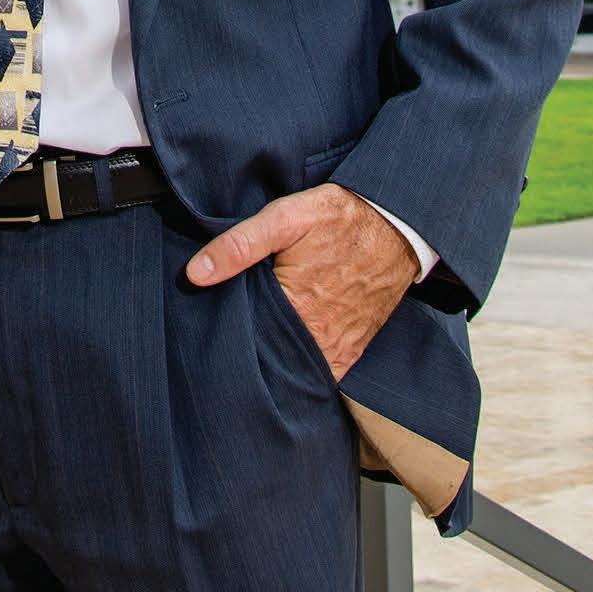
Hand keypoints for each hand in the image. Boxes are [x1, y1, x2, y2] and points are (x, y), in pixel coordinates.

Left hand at [184, 184, 418, 379]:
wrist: (397, 225)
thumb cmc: (340, 218)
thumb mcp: (286, 218)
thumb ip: (239, 245)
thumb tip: (195, 273)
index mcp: (295, 306)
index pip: (245, 336)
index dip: (225, 331)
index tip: (209, 328)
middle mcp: (318, 335)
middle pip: (268, 357)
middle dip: (248, 352)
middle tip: (225, 343)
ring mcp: (338, 346)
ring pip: (294, 369)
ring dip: (274, 364)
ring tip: (253, 354)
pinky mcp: (353, 349)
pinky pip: (323, 373)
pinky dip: (303, 371)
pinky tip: (285, 362)